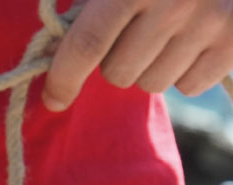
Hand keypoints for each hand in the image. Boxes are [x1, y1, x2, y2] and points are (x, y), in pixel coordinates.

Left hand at [44, 0, 232, 110]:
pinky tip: (191, 40)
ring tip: (164, 33)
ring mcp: (211, 21)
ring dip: (149, 66)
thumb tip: (50, 48)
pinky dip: (185, 71)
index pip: (88, 44)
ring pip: (152, 83)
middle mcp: (175, 1)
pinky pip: (190, 85)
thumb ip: (83, 5)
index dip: (63, 78)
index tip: (54, 99)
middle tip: (130, 32)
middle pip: (117, 72)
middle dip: (114, 60)